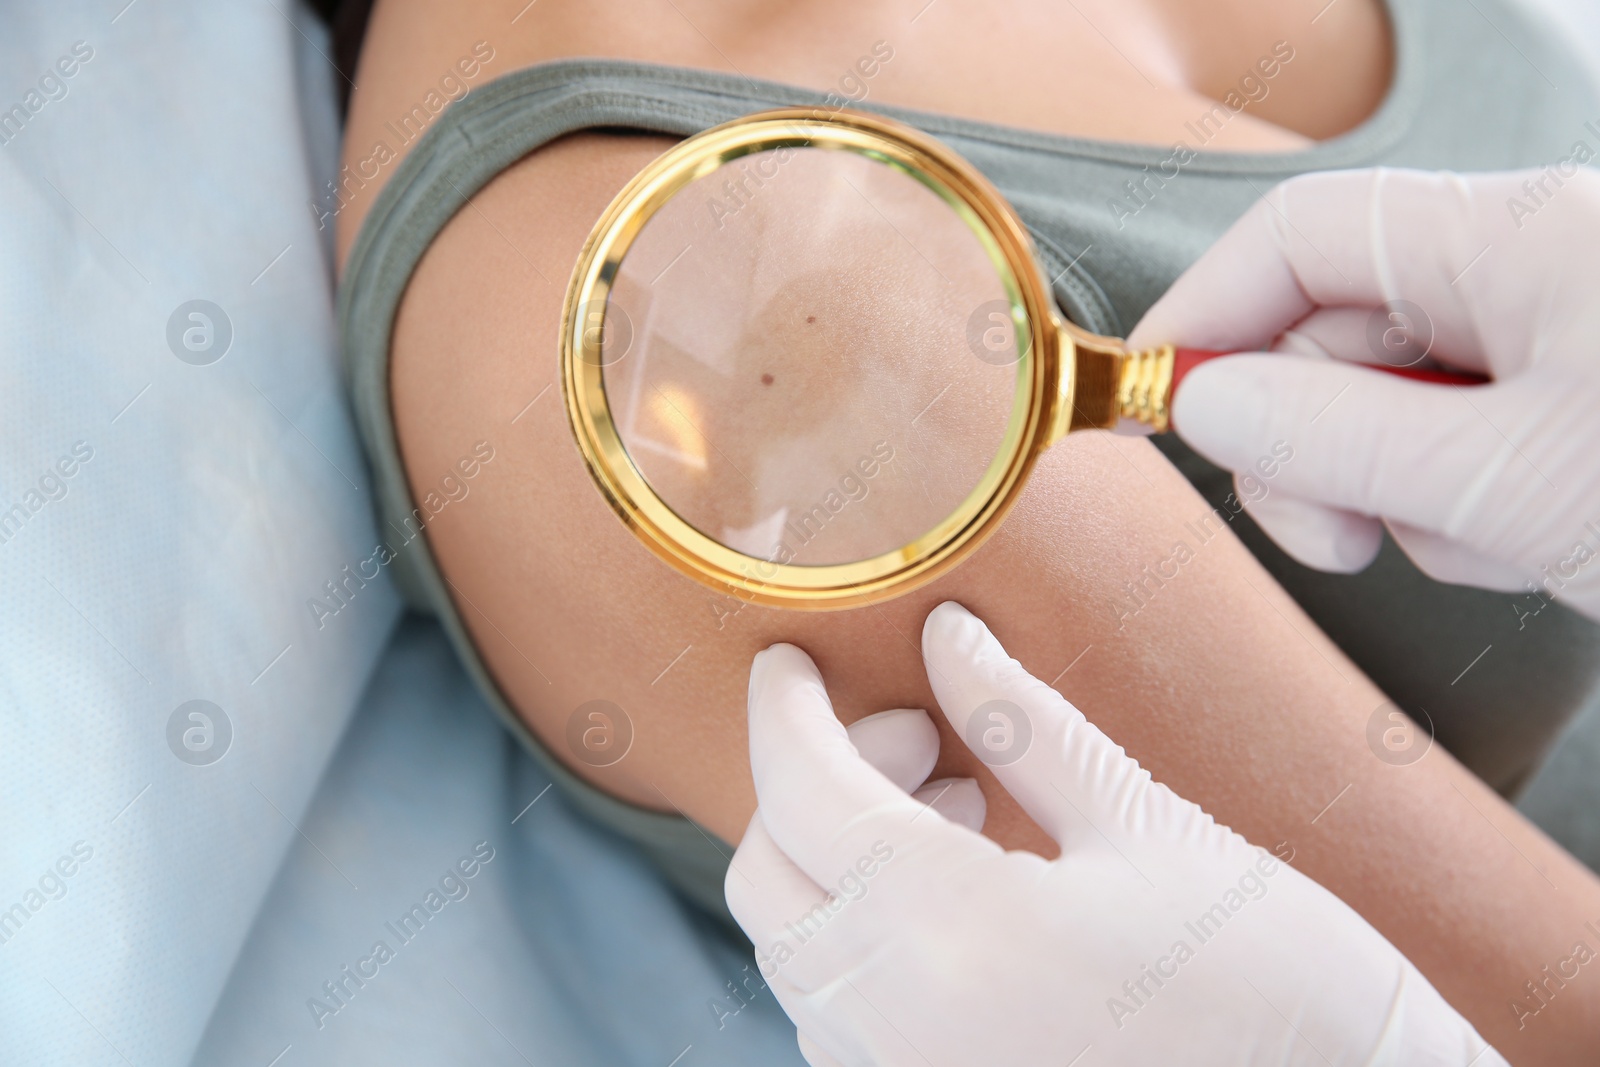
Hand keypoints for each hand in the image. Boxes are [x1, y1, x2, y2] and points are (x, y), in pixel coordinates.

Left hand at [727, 601, 1501, 1066]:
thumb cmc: (1280, 991)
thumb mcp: (1147, 829)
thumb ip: (1021, 726)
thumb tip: (948, 640)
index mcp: (947, 933)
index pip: (801, 792)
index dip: (784, 709)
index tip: (792, 663)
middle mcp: (894, 1026)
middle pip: (770, 874)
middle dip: (818, 782)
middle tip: (924, 737)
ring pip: (796, 948)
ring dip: (841, 859)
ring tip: (958, 807)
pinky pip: (838, 1013)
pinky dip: (862, 934)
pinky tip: (955, 896)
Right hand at [1130, 167, 1599, 620]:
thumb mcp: (1508, 478)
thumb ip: (1338, 439)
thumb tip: (1202, 406)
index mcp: (1510, 237)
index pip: (1299, 235)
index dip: (1206, 314)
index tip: (1147, 400)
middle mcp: (1524, 274)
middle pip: (1330, 334)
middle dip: (1310, 448)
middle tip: (1333, 536)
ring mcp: (1551, 346)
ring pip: (1387, 410)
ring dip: (1396, 496)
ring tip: (1486, 543)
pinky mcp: (1567, 415)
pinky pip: (1456, 451)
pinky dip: (1463, 512)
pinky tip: (1530, 546)